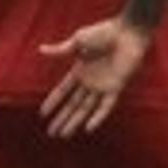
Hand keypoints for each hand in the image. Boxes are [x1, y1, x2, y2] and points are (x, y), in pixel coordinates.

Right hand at [38, 16, 152, 137]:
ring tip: (63, 135)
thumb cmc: (104, 32)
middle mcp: (90, 81)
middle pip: (72, 105)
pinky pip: (106, 106)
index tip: (43, 114)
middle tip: (51, 134)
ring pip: (85, 109)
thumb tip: (40, 50)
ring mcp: (102, 86)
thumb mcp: (78, 39)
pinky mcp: (116, 87)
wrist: (127, 31)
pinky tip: (87, 129)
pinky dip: (97, 117)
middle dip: (61, 119)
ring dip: (74, 122)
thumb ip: (61, 50)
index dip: (53, 102)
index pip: (63, 91)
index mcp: (80, 70)